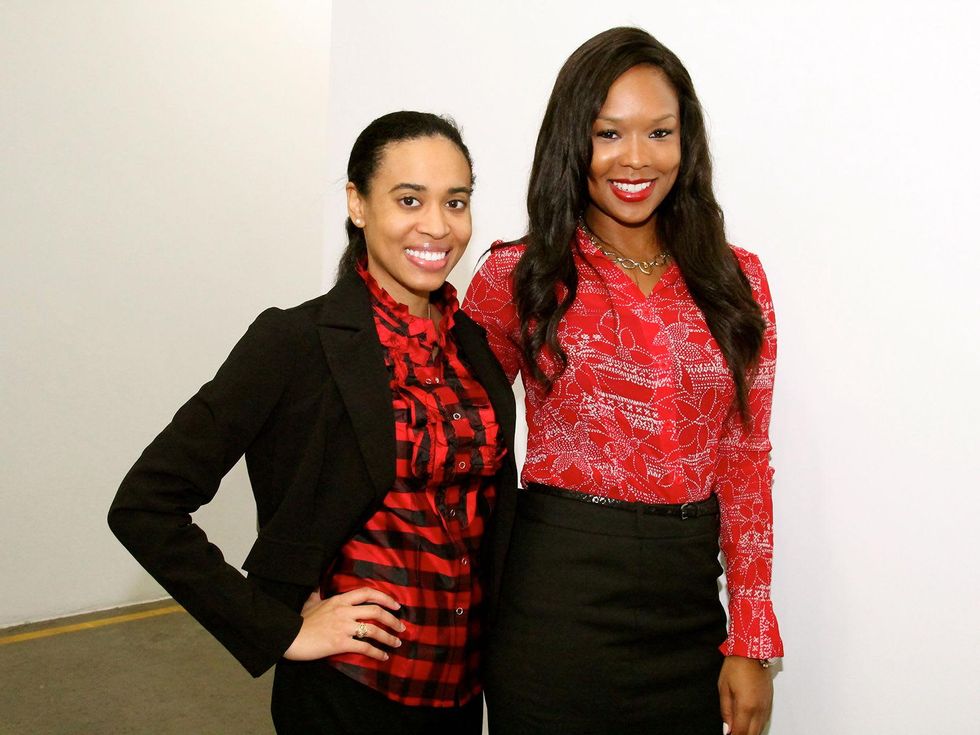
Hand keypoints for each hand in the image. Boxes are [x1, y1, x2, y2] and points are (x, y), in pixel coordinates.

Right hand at [283, 587, 404, 661]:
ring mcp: (343, 627)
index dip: (385, 598)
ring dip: (388, 637)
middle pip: (376, 611)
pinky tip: (383, 657)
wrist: (289, 636)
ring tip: (396, 643)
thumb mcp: (310, 602)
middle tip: (401, 627)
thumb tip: (317, 586)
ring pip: (373, 629)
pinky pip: (364, 647)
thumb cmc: (299, 621)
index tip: (396, 605)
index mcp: (339, 600)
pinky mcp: (340, 643)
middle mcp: (344, 611)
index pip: (367, 593)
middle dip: (392, 619)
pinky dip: (377, 652)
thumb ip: (317, 594)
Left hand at [719, 655, 772, 734]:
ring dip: (750, 732)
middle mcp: (759, 710)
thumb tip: (727, 729)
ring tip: (739, 730)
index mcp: (746, 707)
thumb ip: (726, 711)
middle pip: (752, 734)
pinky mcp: (769, 703)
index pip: (740, 733)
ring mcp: (766, 707)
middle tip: (733, 733)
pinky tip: (749, 725)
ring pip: (759, 730)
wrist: (752, 652)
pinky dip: (756, 726)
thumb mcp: (724, 688)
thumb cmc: (736, 666)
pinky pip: (764, 721)